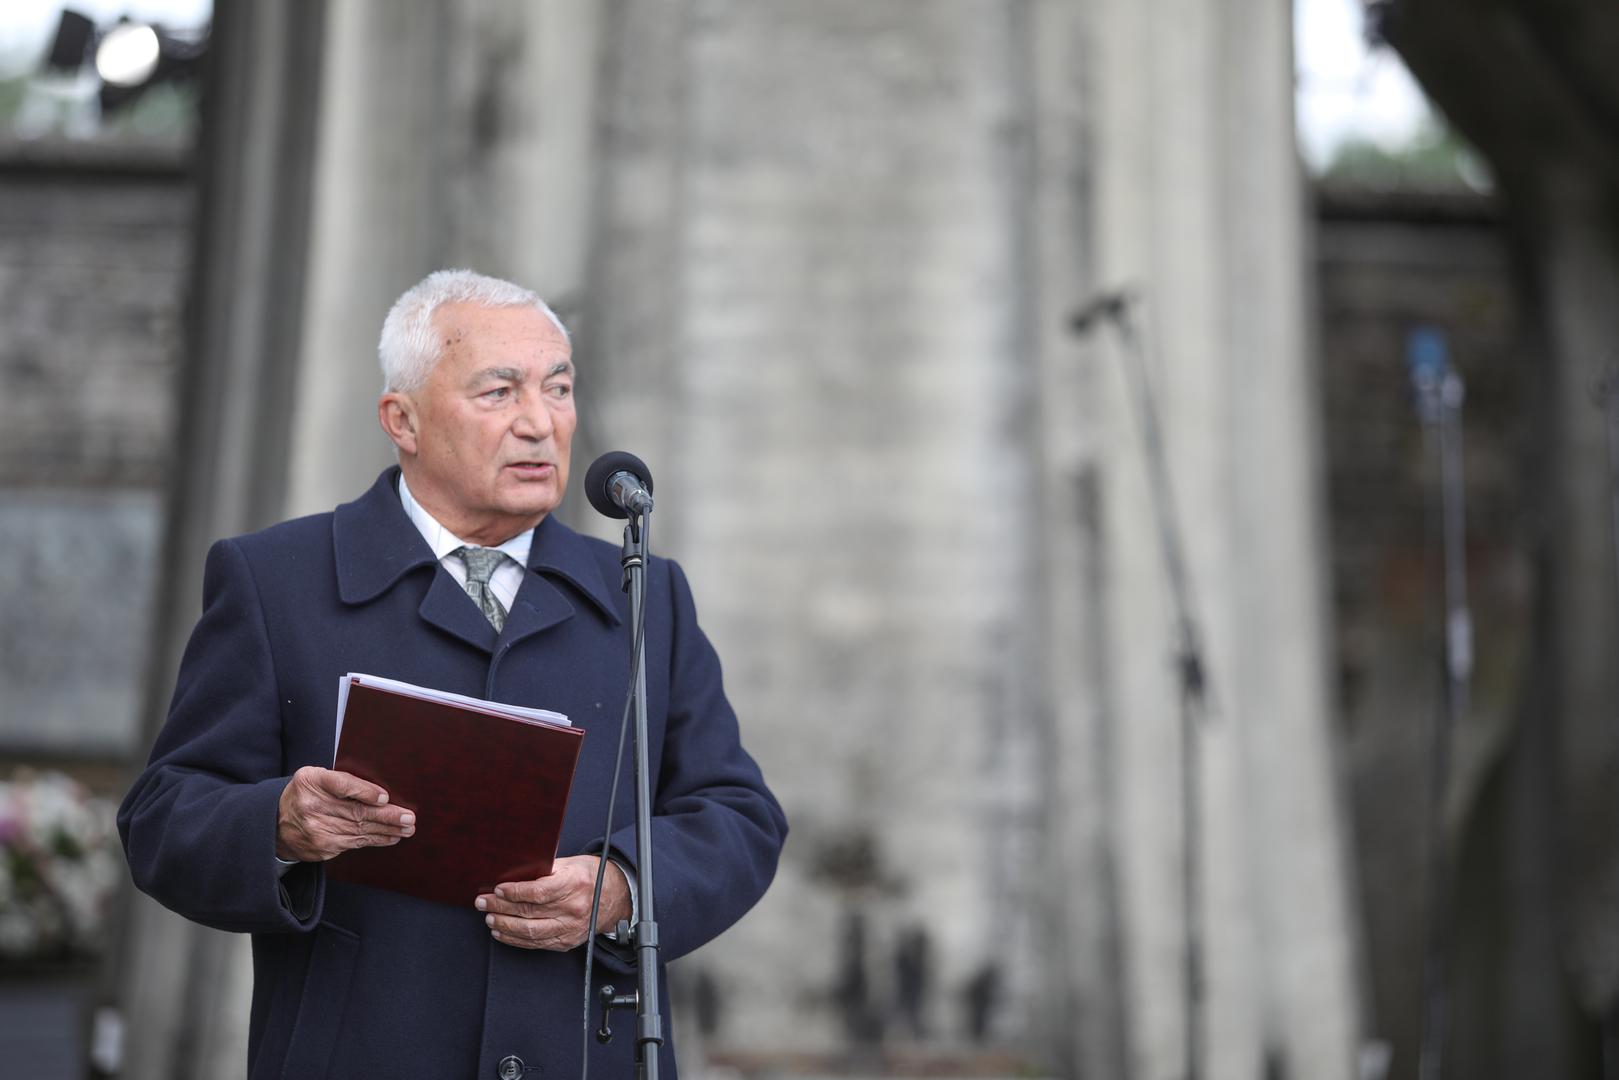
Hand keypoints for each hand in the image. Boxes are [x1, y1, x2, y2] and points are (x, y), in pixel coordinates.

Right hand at [275, 766, 415, 861]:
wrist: (277, 823)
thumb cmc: (306, 794)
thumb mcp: (316, 777)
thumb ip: (342, 780)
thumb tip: (380, 793)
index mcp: (311, 781)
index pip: (340, 785)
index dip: (364, 792)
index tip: (384, 798)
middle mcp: (311, 806)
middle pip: (355, 812)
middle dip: (386, 816)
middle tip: (408, 818)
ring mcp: (315, 830)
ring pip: (359, 830)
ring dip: (387, 830)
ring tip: (407, 828)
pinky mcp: (322, 847)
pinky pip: (354, 843)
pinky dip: (375, 840)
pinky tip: (390, 837)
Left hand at [477, 855, 630, 950]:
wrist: (614, 898)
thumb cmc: (590, 876)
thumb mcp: (571, 863)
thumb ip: (545, 868)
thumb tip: (514, 871)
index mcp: (575, 884)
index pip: (539, 892)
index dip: (515, 892)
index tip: (498, 889)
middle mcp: (574, 908)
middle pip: (530, 912)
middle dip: (501, 908)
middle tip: (484, 903)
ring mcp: (571, 928)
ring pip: (530, 931)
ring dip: (505, 926)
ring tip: (490, 918)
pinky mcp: (566, 942)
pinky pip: (536, 943)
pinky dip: (516, 939)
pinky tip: (502, 933)